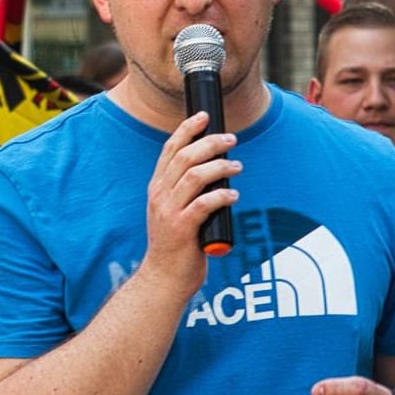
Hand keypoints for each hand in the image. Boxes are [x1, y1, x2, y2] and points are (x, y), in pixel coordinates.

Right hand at [141, 111, 240, 297]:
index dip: (186, 130)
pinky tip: (233, 195)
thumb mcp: (173, 211)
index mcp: (157, 188)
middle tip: (231, 140)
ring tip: (237, 167)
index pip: (169, 150)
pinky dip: (221, 196)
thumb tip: (216, 169)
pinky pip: (204, 204)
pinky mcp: (182, 229)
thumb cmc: (176, 245)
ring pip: (194, 176)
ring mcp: (169, 212)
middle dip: (210, 143)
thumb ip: (186, 191)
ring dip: (219, 167)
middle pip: (184, 157)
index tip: (204, 117)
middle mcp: (160, 196)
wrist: (164, 278)